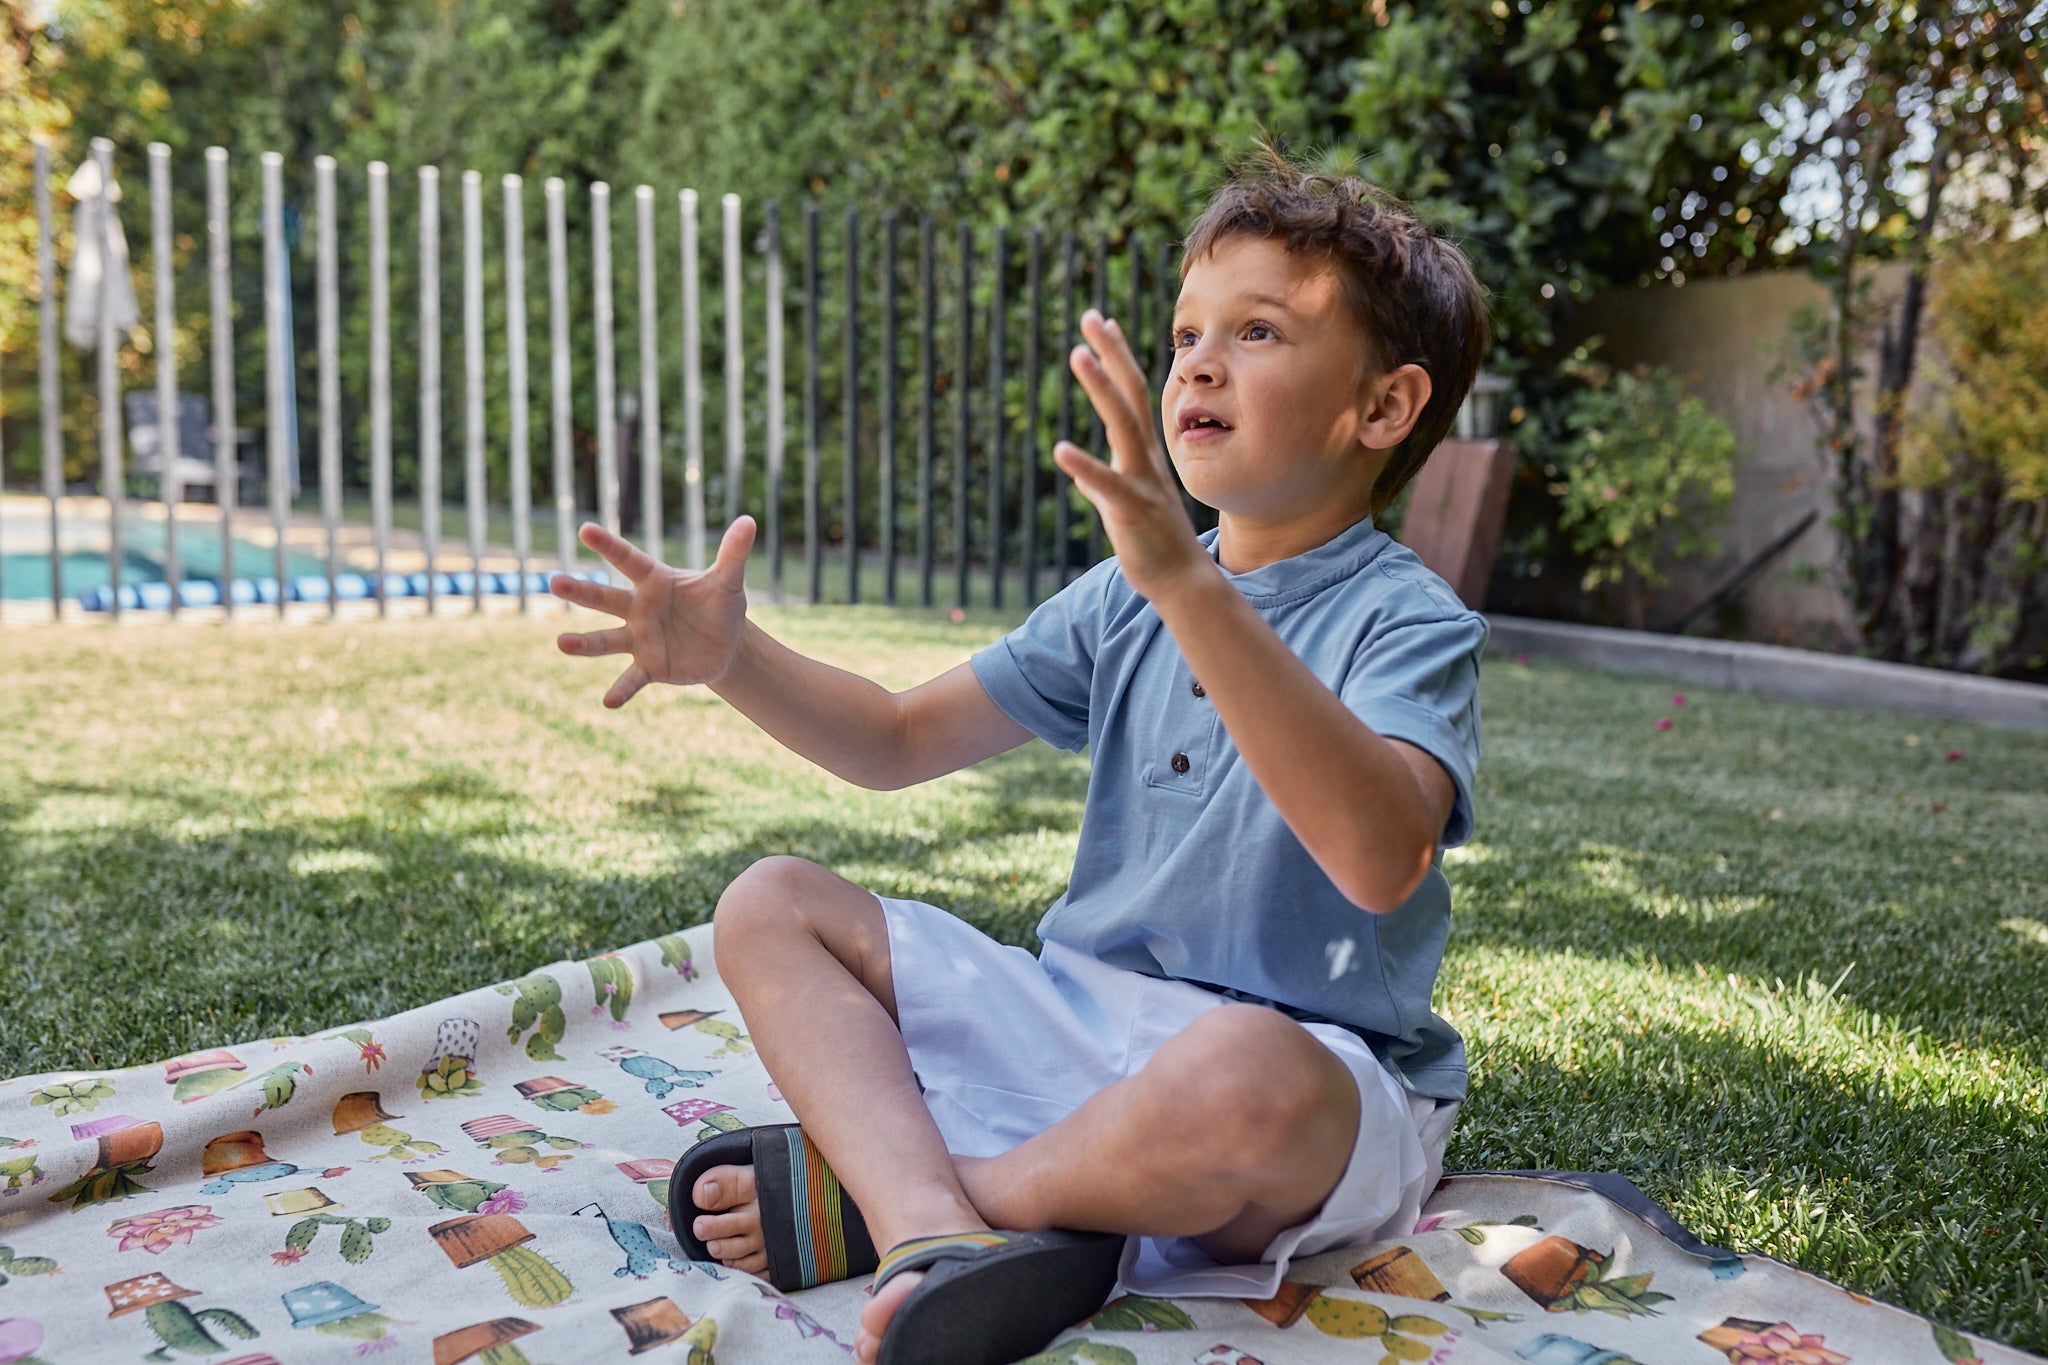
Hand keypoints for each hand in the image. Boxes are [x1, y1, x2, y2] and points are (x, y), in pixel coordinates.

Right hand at [552, 517, 754, 707]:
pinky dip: (621, 690)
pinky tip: (608, 702)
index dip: (609, 546)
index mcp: (655, 582)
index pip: (629, 560)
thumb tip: (749, 520)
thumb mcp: (729, 581)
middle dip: (581, 591)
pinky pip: (632, 679)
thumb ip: (733, 554)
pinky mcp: (650, 667)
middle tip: (554, 582)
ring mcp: (640, 639)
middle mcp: (639, 609)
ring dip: (585, 643)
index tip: (585, 529)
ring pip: (607, 640)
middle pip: (606, 598)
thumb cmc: (719, 605)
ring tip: (562, 642)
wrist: (726, 645)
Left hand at [1053, 310, 1212, 603]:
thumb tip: (1083, 474)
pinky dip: (1084, 466)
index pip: (1132, 394)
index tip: (1102, 322)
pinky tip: (1059, 449)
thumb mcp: (1122, 505)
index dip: (1117, 357)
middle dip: (1112, 354)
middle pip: (1130, 395)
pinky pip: (1106, 484)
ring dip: (1101, 389)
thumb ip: (1102, 484)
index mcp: (1143, 453)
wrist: (1180, 581)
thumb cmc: (1152, 541)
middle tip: (1091, 316)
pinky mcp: (1131, 510)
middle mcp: (1145, 458)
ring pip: (1123, 426)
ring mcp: (1141, 481)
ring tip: (1077, 355)